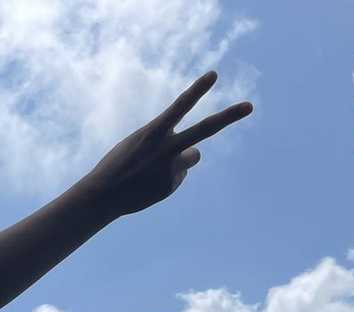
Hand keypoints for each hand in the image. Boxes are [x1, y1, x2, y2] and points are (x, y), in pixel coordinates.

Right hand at [79, 71, 251, 218]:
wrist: (103, 194)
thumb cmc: (120, 163)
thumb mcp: (140, 143)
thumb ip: (168, 142)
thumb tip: (196, 154)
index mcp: (154, 131)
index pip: (180, 106)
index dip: (197, 89)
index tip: (214, 74)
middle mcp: (167, 148)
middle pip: (204, 130)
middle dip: (229, 116)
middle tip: (249, 106)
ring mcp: (171, 168)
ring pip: (192, 156)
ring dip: (182, 158)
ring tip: (155, 168)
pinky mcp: (172, 185)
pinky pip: (178, 175)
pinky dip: (167, 177)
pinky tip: (149, 183)